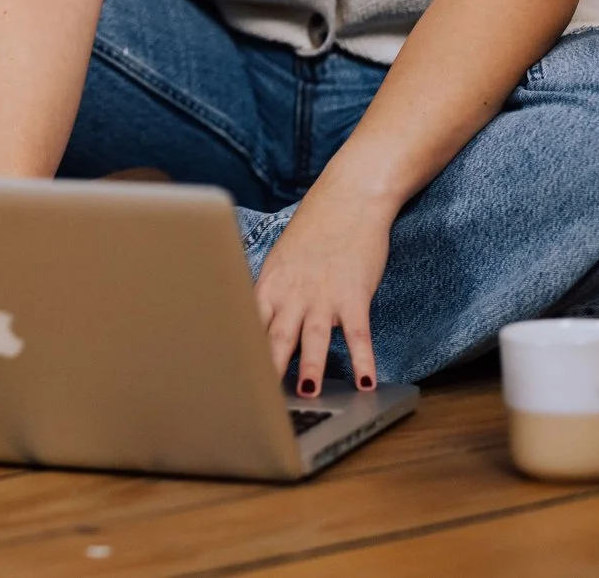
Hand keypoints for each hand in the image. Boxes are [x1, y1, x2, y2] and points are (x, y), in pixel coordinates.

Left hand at [254, 182, 395, 396]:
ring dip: (310, 367)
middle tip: (260, 398)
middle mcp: (293, 293)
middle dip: (266, 368)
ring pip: (314, 337)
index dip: (240, 353)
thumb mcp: (281, 263)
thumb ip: (271, 298)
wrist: (348, 199)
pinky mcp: (354, 295)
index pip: (247, 325)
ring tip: (307, 394)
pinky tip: (367, 382)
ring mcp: (324, 295)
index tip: (231, 378)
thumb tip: (254, 332)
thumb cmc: (313, 234)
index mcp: (269, 286)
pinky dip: (363, 360)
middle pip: (276, 336)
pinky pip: (358, 334)